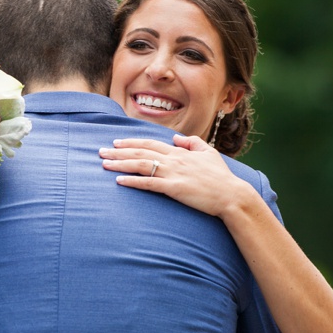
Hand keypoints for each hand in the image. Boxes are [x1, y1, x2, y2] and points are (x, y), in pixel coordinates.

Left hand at [99, 134, 253, 217]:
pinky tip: (119, 181)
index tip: (116, 142)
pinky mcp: (174, 188)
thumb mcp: (208, 153)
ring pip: (141, 164)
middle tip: (100, 152)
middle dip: (118, 151)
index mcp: (180, 152)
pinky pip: (148, 183)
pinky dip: (132, 181)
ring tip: (104, 164)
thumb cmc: (221, 177)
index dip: (131, 142)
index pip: (150, 143)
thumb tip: (175, 138)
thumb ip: (192, 143)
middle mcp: (174, 159)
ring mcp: (173, 173)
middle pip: (140, 152)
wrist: (231, 195)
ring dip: (120, 164)